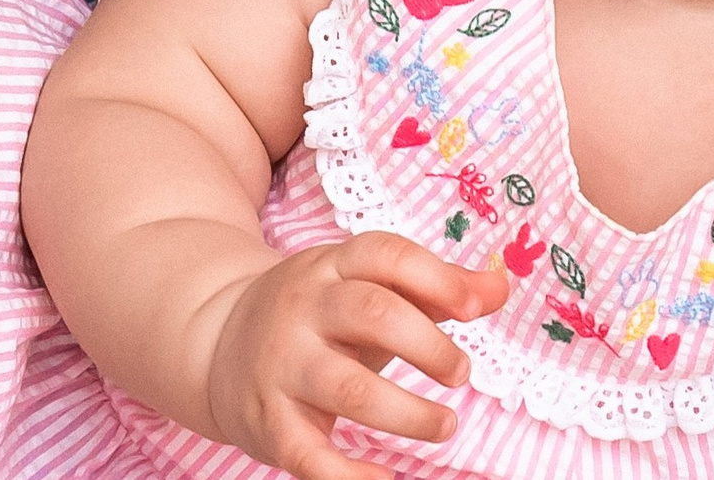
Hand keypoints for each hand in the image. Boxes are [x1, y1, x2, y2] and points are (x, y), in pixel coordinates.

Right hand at [203, 232, 506, 479]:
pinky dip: (351, 476)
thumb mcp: (365, 289)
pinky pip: (309, 455)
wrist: (214, 344)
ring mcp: (282, 365)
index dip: (437, 278)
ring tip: (444, 425)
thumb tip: (499, 285)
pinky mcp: (269, 422)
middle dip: (429, 346)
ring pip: (348, 388)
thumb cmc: (318, 319)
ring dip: (409, 413)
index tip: (476, 309)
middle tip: (462, 374)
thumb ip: (435, 288)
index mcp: (331, 268)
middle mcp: (303, 310)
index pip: (384, 255)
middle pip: (372, 313)